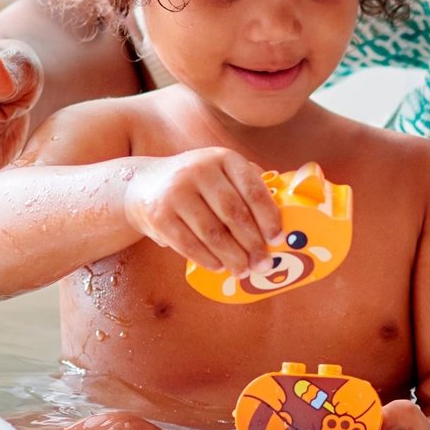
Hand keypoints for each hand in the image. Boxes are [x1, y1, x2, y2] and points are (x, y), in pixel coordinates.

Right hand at [123, 147, 281, 276]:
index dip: (269, 217)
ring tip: (244, 271)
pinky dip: (207, 259)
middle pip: (234, 214)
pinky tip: (219, 268)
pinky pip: (188, 243)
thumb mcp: (222, 173)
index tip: (278, 239)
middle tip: (265, 265)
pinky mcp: (159, 214)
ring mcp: (177, 192)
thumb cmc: (197, 185)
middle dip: (253, 244)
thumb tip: (286, 217)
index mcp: (223, 158)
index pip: (253, 190)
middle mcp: (199, 170)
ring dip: (232, 257)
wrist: (143, 185)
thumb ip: (249, 187)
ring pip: (213, 232)